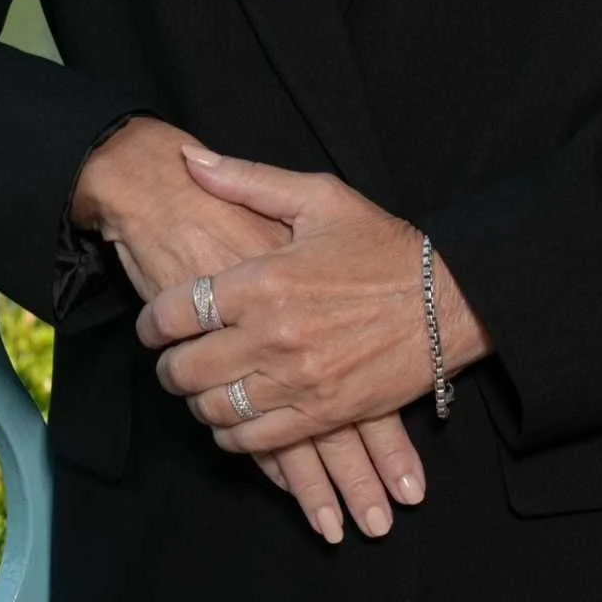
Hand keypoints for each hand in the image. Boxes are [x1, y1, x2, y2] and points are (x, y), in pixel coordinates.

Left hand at [136, 146, 490, 461]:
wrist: (450, 299)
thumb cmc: (382, 244)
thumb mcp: (318, 196)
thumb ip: (246, 179)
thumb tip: (189, 160)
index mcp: (264, 279)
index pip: (177, 311)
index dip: (152, 323)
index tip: (151, 325)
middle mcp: (272, 334)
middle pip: (186, 369)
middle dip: (167, 368)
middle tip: (171, 360)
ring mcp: (297, 380)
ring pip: (215, 409)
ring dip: (197, 403)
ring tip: (200, 389)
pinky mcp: (322, 415)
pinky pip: (254, 441)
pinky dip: (232, 435)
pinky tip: (233, 417)